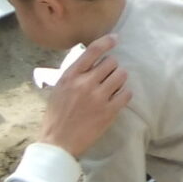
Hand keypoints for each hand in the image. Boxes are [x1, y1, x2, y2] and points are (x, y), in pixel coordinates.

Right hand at [39, 35, 128, 156]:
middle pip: (111, 62)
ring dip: (119, 79)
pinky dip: (124, 93)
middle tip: (108, 76)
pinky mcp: (109, 111)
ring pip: (121, 75)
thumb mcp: (59, 88)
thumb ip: (74, 74)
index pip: (92, 50)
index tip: (115, 39)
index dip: (107, 41)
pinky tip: (118, 97)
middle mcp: (85, 83)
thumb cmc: (56, 115)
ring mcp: (99, 97)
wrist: (58, 142)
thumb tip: (91, 60)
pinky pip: (126, 94)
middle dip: (112, 67)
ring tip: (113, 86)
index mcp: (71, 76)